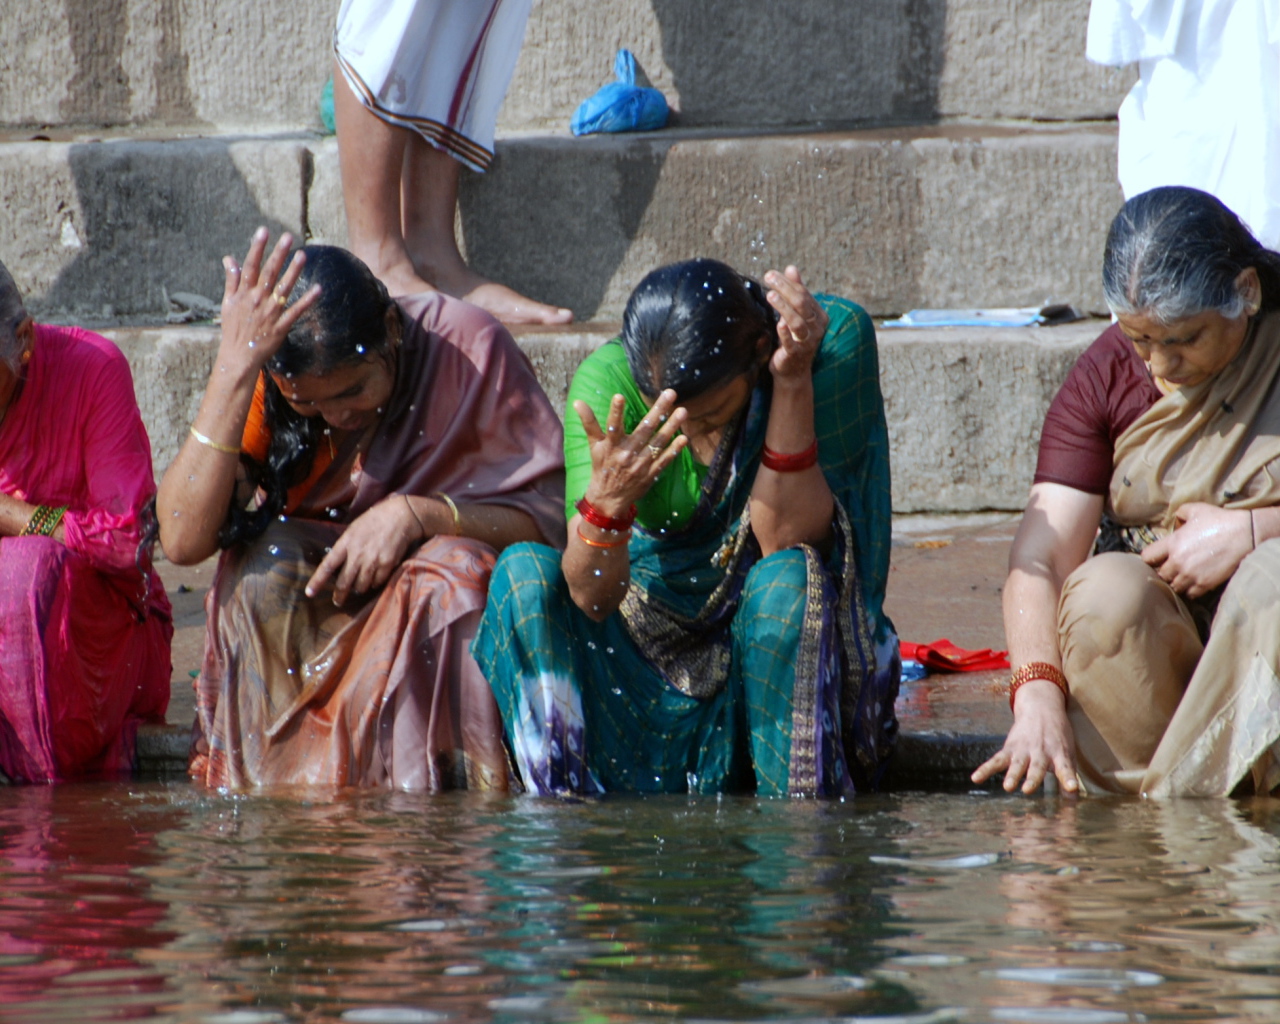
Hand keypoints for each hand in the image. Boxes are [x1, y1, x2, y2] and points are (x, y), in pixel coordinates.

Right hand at [218, 227, 320, 374]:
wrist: (239, 356)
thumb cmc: (233, 328)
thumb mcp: (227, 303)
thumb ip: (231, 280)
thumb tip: (229, 258)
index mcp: (243, 293)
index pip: (250, 265)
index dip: (257, 247)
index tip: (263, 231)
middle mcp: (257, 300)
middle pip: (269, 273)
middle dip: (278, 254)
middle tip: (288, 237)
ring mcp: (270, 313)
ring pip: (283, 288)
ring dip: (293, 271)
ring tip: (303, 255)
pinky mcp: (281, 326)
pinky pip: (296, 311)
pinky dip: (307, 300)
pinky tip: (318, 288)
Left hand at [305, 495, 421, 604]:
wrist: (400, 515)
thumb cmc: (374, 519)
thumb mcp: (353, 529)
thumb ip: (345, 546)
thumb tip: (338, 563)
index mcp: (345, 543)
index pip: (327, 566)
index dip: (317, 581)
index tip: (309, 593)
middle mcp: (357, 554)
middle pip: (344, 583)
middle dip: (339, 596)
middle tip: (338, 601)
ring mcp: (373, 561)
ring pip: (361, 586)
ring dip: (359, 589)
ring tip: (360, 586)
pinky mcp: (387, 564)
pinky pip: (377, 582)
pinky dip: (375, 583)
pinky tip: (375, 578)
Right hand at [573, 390, 688, 515]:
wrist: (608, 499)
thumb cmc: (601, 467)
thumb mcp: (593, 445)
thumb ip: (589, 422)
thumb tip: (577, 402)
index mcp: (611, 446)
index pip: (612, 426)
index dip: (615, 412)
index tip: (619, 396)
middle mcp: (626, 454)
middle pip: (644, 429)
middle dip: (658, 410)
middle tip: (670, 393)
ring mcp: (640, 465)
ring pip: (658, 442)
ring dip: (672, 426)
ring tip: (683, 411)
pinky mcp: (650, 474)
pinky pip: (664, 460)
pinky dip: (674, 450)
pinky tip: (684, 437)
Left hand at [764, 266, 827, 381]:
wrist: (792, 370)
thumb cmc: (794, 338)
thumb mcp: (796, 314)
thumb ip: (796, 291)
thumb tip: (791, 268)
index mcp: (819, 315)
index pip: (803, 293)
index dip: (787, 282)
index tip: (771, 274)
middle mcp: (816, 327)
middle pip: (801, 304)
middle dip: (784, 289)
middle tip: (769, 279)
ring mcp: (807, 341)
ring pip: (797, 321)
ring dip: (783, 307)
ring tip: (770, 295)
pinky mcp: (795, 354)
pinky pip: (791, 342)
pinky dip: (785, 333)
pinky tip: (779, 323)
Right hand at [971, 681, 1079, 794]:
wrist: (1040, 708)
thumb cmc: (1057, 737)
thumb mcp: (1067, 753)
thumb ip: (1068, 776)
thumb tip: (1073, 801)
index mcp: (1059, 753)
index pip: (1065, 767)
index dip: (1069, 778)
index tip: (1072, 788)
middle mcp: (1041, 752)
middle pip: (1036, 767)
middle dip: (1032, 778)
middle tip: (1028, 790)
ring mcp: (1023, 750)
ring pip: (1017, 764)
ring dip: (1012, 775)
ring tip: (1008, 787)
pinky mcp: (1009, 749)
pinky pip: (996, 760)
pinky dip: (985, 769)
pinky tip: (975, 778)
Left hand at [1141, 502, 1252, 597]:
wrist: (1244, 534)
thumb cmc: (1219, 520)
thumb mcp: (1195, 509)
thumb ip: (1180, 514)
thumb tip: (1175, 522)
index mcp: (1172, 543)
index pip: (1147, 557)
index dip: (1150, 558)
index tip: (1157, 558)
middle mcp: (1177, 561)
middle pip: (1160, 574)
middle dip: (1164, 571)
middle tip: (1172, 568)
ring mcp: (1190, 574)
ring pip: (1174, 586)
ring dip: (1176, 582)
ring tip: (1183, 576)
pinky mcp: (1204, 584)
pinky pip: (1190, 594)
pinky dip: (1190, 590)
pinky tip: (1194, 583)